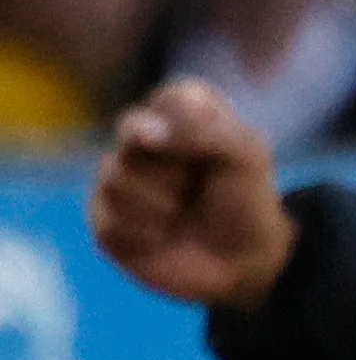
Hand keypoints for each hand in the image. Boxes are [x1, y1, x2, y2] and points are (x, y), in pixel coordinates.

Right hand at [87, 79, 294, 311]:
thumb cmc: (245, 200)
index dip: (195, 129)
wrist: (244, 261)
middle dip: (175, 167)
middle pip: (132, 130)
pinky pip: (110, 220)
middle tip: (195, 185)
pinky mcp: (104, 219)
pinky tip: (163, 238)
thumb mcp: (246, 155)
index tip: (218, 153)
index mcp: (177, 111)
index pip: (173, 98)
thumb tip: (144, 131)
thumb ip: (201, 129)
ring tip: (180, 212)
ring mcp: (116, 177)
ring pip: (115, 176)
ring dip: (162, 203)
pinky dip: (148, 235)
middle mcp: (139, 137)